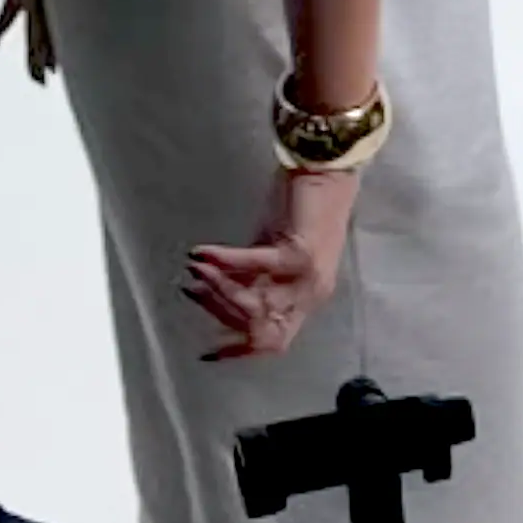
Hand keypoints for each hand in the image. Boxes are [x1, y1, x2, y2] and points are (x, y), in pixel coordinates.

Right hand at [188, 162, 363, 363]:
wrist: (330, 170)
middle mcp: (310, 296)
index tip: (206, 352)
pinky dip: (225, 260)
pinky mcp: (301, 254)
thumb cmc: (301, 208)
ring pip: (254, 303)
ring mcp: (308, 278)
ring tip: (194, 270)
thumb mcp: (271, 250)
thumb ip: (251, 276)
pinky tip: (202, 253)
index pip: (272, 342)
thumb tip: (211, 290)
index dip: (238, 351)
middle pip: (258, 327)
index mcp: (305, 299)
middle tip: (193, 289)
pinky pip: (256, 265)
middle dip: (219, 312)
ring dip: (218, 289)